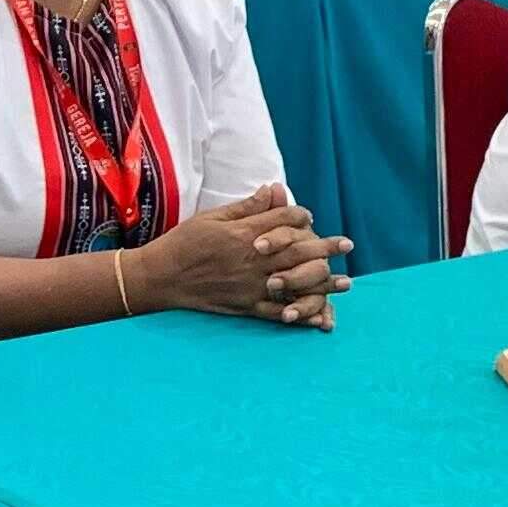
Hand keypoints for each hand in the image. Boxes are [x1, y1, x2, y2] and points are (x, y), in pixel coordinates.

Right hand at [140, 186, 331, 320]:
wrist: (160, 277)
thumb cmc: (183, 243)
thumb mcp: (212, 217)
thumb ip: (246, 207)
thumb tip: (272, 191)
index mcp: (245, 233)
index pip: (283, 220)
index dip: (299, 215)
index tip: (308, 216)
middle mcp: (253, 259)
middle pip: (298, 250)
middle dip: (326, 247)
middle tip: (347, 244)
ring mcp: (251, 285)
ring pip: (295, 283)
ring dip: (323, 282)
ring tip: (345, 282)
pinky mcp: (245, 306)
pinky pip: (278, 312)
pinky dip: (300, 314)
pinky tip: (319, 315)